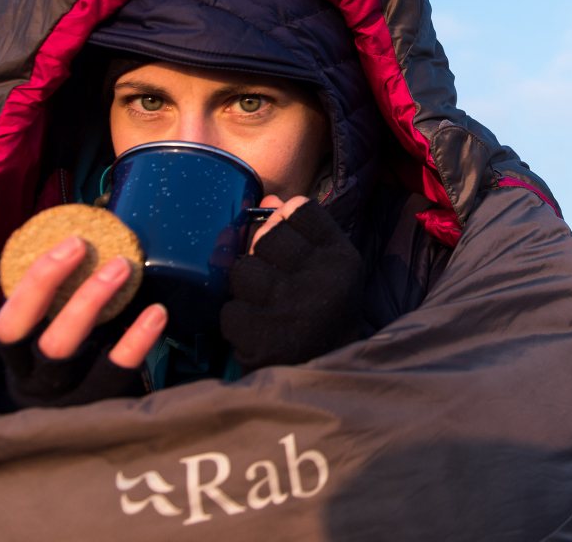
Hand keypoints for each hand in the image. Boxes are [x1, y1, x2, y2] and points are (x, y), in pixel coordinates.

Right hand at [0, 235, 166, 406]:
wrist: (73, 444)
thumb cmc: (62, 374)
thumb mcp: (43, 347)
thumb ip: (52, 311)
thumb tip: (81, 247)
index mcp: (16, 363)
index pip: (9, 326)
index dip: (35, 283)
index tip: (70, 244)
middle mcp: (36, 385)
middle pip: (45, 340)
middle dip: (62, 286)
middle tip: (90, 247)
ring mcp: (68, 403)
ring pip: (70, 354)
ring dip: (93, 303)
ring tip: (123, 267)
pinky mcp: (100, 411)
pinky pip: (117, 372)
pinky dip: (137, 340)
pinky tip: (157, 313)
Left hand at [224, 195, 364, 370]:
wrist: (326, 373)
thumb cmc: (325, 314)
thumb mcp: (327, 268)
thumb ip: (301, 229)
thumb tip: (269, 198)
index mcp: (342, 259)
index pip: (300, 211)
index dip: (288, 229)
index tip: (294, 252)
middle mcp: (320, 280)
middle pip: (266, 238)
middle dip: (264, 259)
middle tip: (278, 286)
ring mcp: (289, 309)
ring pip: (241, 271)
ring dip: (247, 291)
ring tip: (266, 308)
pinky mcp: (262, 338)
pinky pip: (229, 311)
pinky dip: (239, 322)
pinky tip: (258, 331)